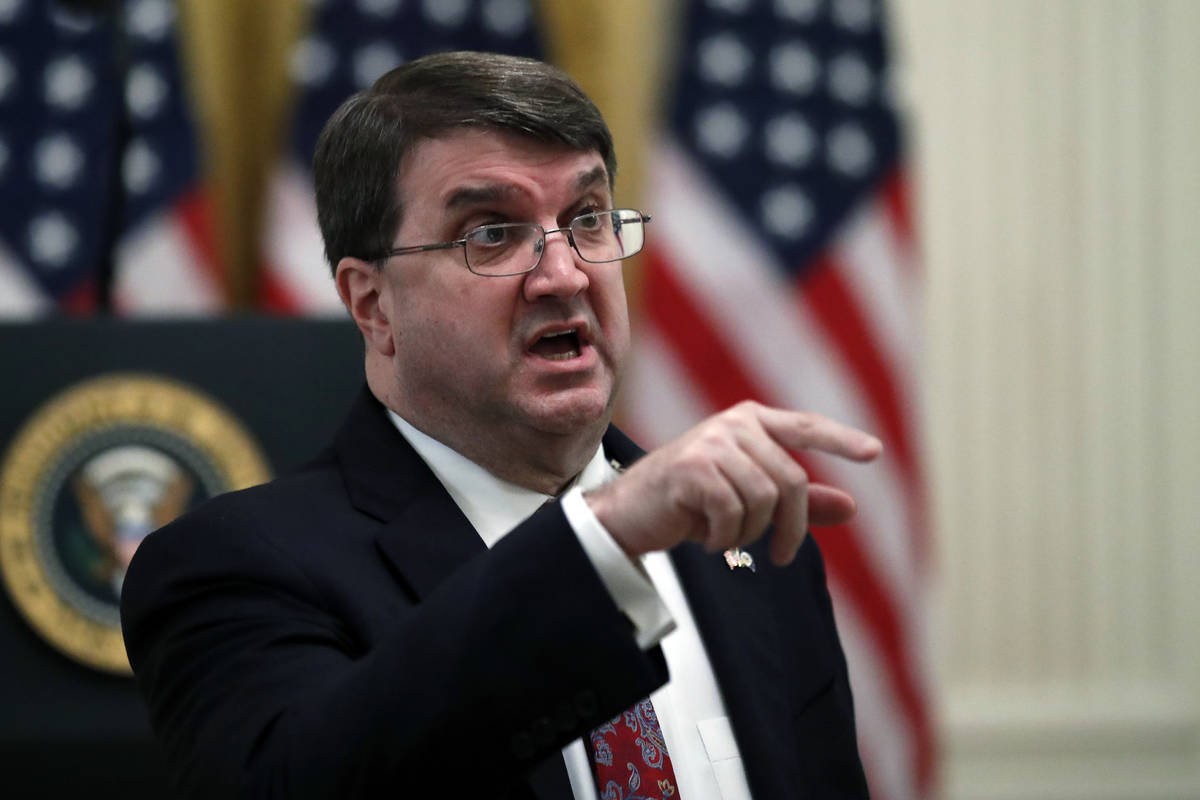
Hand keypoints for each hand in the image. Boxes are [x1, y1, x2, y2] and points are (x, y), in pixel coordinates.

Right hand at [584, 401, 880, 566]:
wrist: (629, 513)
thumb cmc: (690, 503)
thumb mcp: (748, 501)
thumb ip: (799, 502)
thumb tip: (851, 508)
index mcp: (750, 422)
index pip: (805, 426)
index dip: (840, 440)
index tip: (874, 453)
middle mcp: (733, 424)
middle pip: (791, 481)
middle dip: (791, 528)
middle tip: (783, 557)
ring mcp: (710, 443)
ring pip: (763, 501)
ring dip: (750, 534)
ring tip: (727, 540)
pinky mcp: (691, 468)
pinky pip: (732, 512)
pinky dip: (724, 538)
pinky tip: (707, 540)